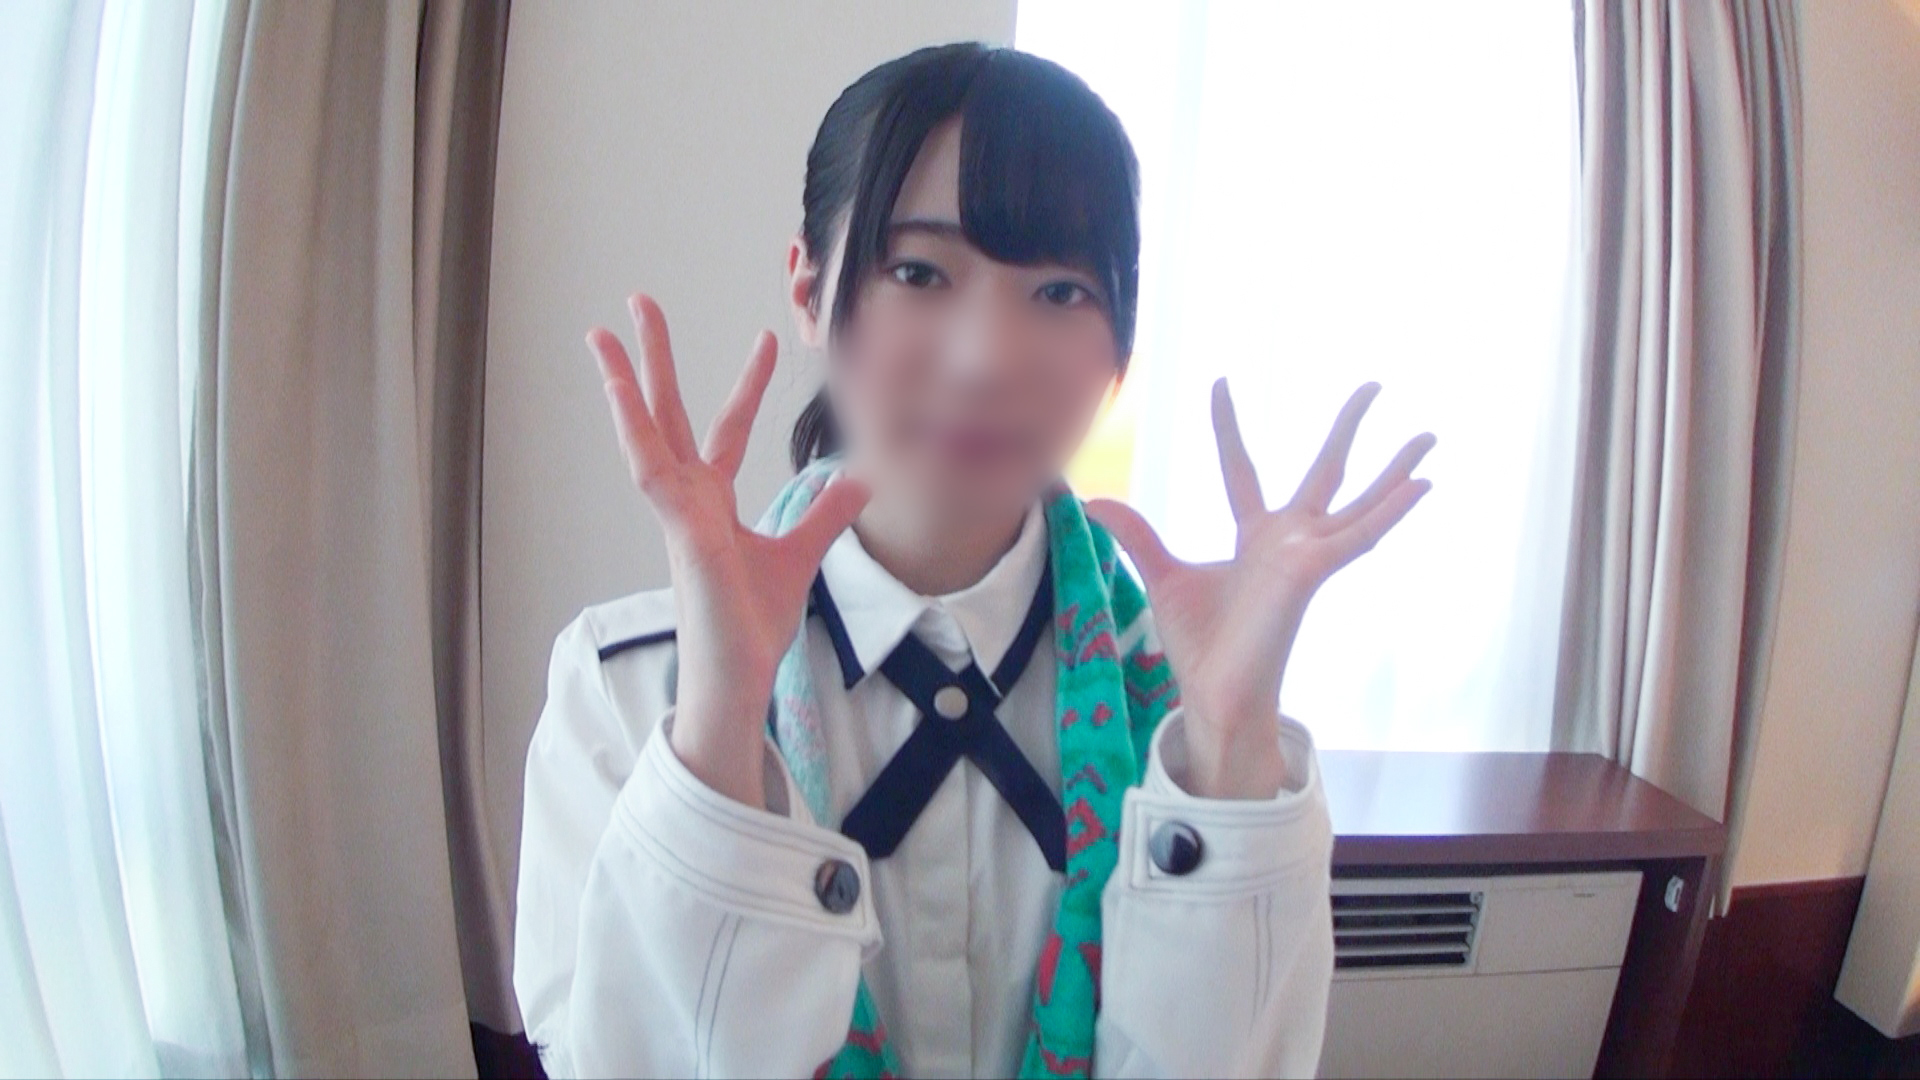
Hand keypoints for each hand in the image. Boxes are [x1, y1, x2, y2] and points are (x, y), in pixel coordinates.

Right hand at [588, 294, 869, 805]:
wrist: (737, 676)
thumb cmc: (752, 626)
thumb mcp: (801, 555)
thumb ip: (823, 514)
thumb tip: (861, 479)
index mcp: (711, 504)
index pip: (725, 430)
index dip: (744, 386)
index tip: (763, 340)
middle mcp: (688, 500)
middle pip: (666, 414)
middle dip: (652, 360)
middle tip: (636, 304)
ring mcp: (677, 513)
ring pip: (643, 433)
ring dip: (622, 381)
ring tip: (602, 332)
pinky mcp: (679, 532)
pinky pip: (649, 472)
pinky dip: (633, 432)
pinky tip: (620, 393)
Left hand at [1085, 380, 1433, 798]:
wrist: (1214, 691)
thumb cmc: (1201, 645)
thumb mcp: (1163, 577)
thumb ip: (1138, 537)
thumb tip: (1094, 501)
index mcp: (1254, 538)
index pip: (1241, 469)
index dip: (1227, 428)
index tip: (1221, 385)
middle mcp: (1289, 540)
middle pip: (1326, 470)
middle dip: (1348, 428)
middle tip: (1373, 385)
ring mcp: (1308, 554)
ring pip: (1360, 499)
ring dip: (1396, 468)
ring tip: (1429, 435)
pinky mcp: (1314, 571)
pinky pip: (1362, 534)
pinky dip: (1392, 509)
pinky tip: (1423, 484)